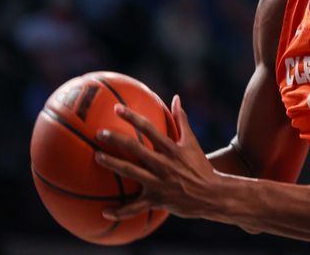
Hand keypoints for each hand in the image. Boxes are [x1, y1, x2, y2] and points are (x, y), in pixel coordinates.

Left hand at [95, 95, 218, 219]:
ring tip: (97, 157)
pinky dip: (120, 211)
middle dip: (117, 140)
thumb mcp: (192, 142)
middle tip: (100, 133)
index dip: (133, 117)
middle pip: (136, 149)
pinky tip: (105, 212)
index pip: (149, 129)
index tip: (117, 108)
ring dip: (112, 164)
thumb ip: (182, 120)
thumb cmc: (201, 166)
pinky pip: (136, 207)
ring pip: (131, 173)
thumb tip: (176, 98)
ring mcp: (159, 182)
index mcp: (171, 149)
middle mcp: (163, 164)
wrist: (212, 194)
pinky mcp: (157, 199)